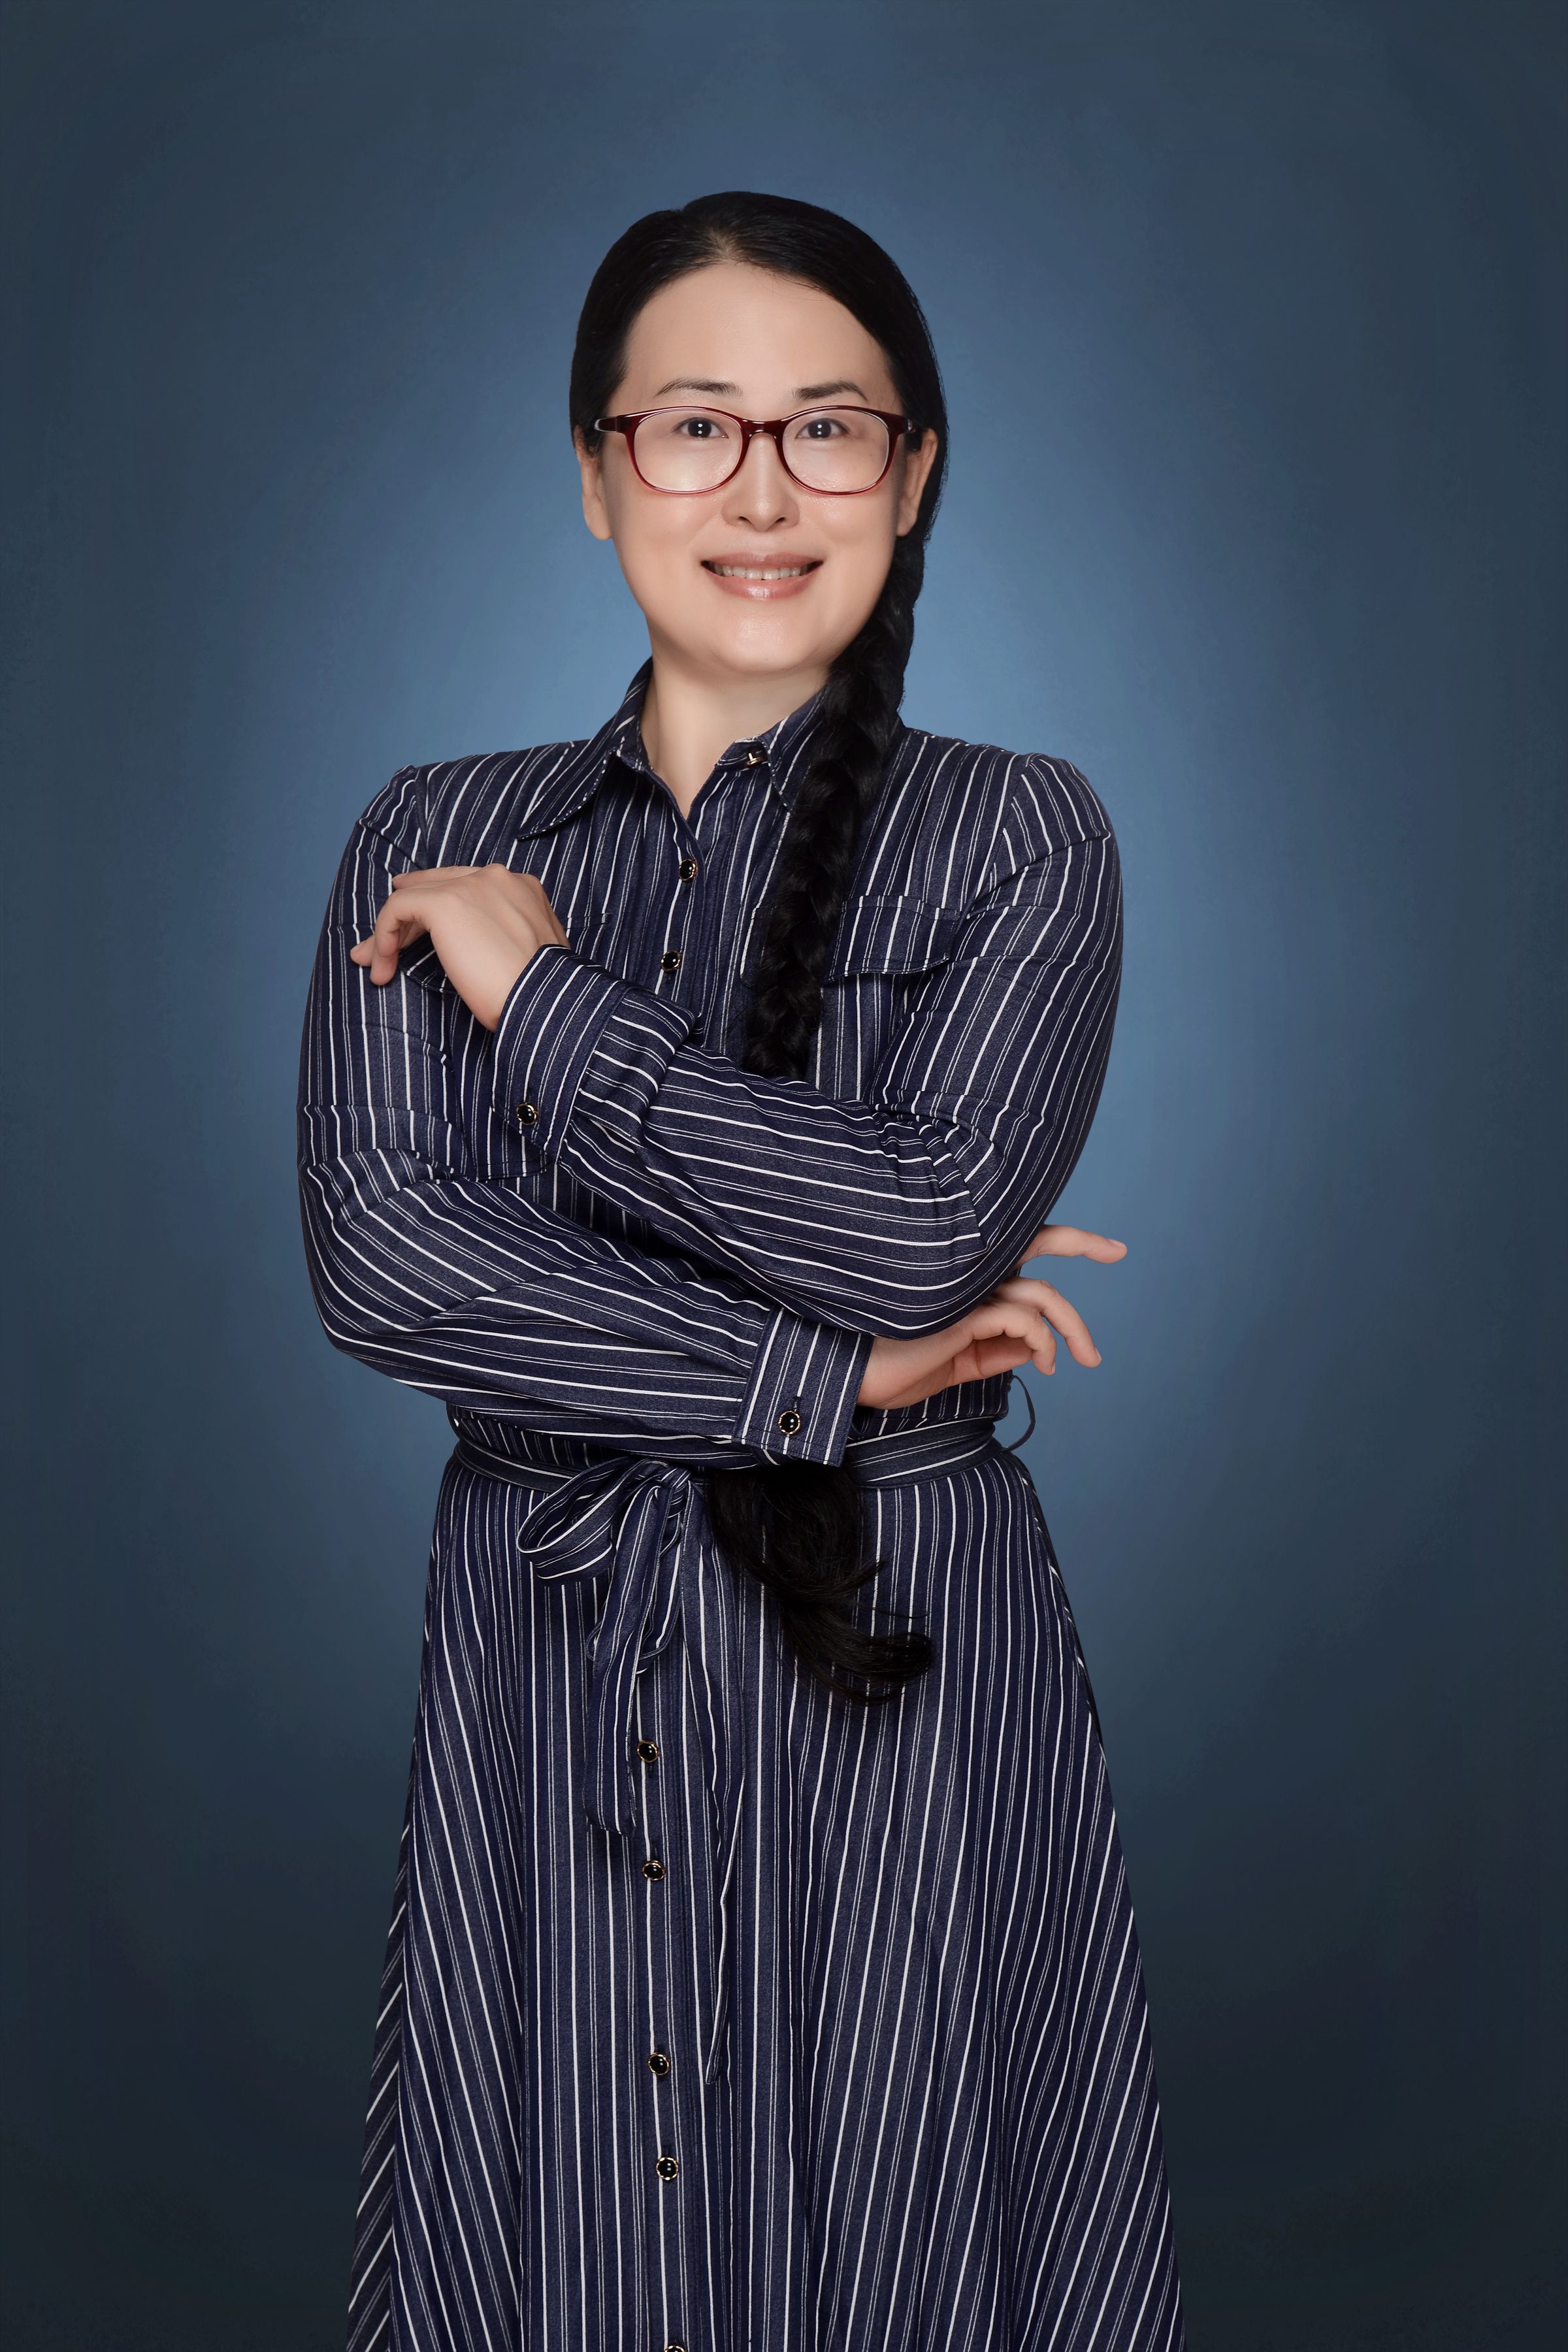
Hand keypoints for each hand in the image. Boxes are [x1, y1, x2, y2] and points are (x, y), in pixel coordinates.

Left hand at [349, 865, 568, 1030]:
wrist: (543, 1001)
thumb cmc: (542, 994)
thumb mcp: (532, 957)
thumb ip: (509, 939)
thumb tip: (476, 955)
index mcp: (523, 889)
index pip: (469, 887)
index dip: (437, 907)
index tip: (416, 929)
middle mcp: (497, 878)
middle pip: (438, 887)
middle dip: (408, 918)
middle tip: (383, 948)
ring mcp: (471, 886)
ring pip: (414, 897)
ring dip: (390, 933)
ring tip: (375, 965)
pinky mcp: (444, 902)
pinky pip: (398, 908)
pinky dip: (384, 936)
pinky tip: (383, 965)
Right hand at [856, 1224, 1126, 1409]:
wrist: (850, 1377)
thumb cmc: (894, 1366)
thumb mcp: (957, 1362)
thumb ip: (995, 1350)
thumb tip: (1034, 1347)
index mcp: (965, 1276)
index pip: (1019, 1242)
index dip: (1066, 1237)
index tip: (1110, 1246)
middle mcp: (967, 1272)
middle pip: (1036, 1238)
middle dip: (1082, 1241)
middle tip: (1118, 1252)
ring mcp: (964, 1288)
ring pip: (1041, 1295)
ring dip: (1071, 1330)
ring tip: (1084, 1360)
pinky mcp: (960, 1309)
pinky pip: (1023, 1320)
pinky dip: (1043, 1342)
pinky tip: (1043, 1363)